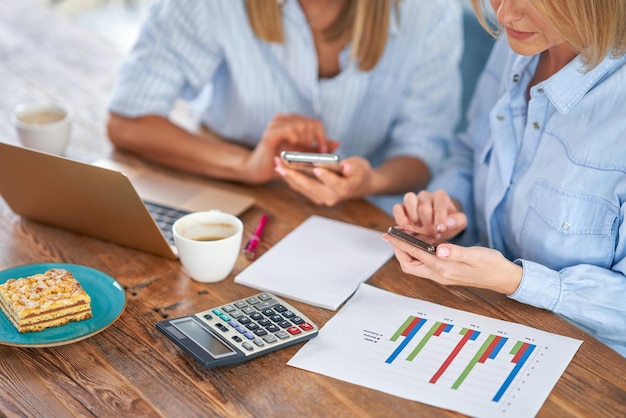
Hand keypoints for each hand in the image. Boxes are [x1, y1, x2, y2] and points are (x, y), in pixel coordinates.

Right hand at [244, 113, 338, 182]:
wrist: (260, 170)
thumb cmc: (281, 163)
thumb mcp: (304, 155)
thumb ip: (318, 149)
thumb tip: (337, 143)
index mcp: (292, 122)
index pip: (316, 123)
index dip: (323, 138)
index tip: (323, 152)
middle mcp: (284, 119)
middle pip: (310, 123)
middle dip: (314, 141)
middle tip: (309, 155)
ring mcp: (275, 124)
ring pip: (301, 125)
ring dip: (305, 142)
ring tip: (299, 153)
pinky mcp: (270, 133)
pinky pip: (290, 130)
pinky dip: (295, 140)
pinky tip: (292, 150)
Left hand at [274, 156, 372, 205]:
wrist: (359, 184)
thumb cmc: (360, 172)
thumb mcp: (360, 165)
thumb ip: (352, 166)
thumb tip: (346, 166)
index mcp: (344, 189)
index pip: (333, 182)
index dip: (325, 175)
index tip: (316, 166)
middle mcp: (330, 197)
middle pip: (310, 186)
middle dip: (294, 174)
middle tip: (282, 163)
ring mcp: (321, 198)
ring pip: (301, 187)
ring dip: (288, 175)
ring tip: (277, 162)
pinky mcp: (314, 195)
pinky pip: (299, 187)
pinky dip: (290, 177)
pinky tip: (281, 167)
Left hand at [382, 233, 522, 294]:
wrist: (504, 277)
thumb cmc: (491, 265)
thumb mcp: (475, 255)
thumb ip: (456, 252)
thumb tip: (439, 249)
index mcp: (444, 268)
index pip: (415, 255)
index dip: (400, 244)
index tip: (389, 234)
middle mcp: (440, 274)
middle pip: (409, 265)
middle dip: (399, 250)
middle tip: (393, 235)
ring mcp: (442, 275)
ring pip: (416, 265)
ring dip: (407, 252)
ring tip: (402, 236)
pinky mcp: (446, 272)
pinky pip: (426, 263)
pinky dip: (419, 253)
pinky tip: (420, 242)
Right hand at [392, 190, 466, 239]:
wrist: (436, 228)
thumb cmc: (447, 224)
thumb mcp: (458, 223)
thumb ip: (457, 221)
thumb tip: (448, 222)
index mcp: (440, 196)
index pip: (440, 202)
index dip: (440, 217)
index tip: (441, 229)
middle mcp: (425, 195)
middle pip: (423, 204)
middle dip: (428, 222)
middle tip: (432, 234)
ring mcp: (412, 200)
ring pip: (409, 199)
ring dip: (413, 217)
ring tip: (418, 229)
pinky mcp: (401, 207)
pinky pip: (397, 208)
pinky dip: (401, 218)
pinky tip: (408, 229)